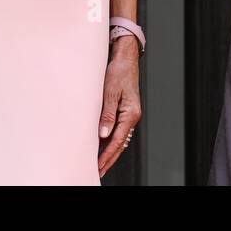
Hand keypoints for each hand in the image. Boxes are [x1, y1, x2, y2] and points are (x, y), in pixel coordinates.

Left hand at [97, 40, 141, 177]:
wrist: (125, 58)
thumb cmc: (118, 71)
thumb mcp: (110, 92)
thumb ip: (107, 114)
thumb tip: (103, 135)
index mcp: (131, 113)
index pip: (118, 140)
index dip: (107, 155)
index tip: (98, 167)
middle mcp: (132, 116)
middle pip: (121, 143)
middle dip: (109, 159)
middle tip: (98, 172)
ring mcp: (129, 114)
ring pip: (120, 138)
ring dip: (110, 152)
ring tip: (100, 164)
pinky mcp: (125, 110)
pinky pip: (119, 130)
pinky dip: (111, 141)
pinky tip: (103, 146)